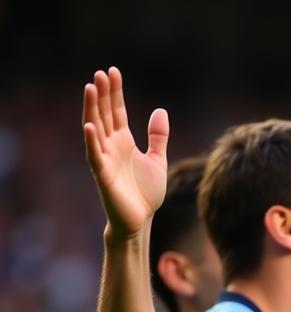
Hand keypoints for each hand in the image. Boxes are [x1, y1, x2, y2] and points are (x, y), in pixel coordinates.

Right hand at [83, 67, 168, 239]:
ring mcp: (105, 159)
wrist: (140, 220)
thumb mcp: (157, 160)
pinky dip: (91, 141)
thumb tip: (160, 111)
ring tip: (90, 88)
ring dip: (92, 109)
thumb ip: (158, 137)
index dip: (115, 92)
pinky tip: (89, 126)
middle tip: (100, 73)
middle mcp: (111, 146)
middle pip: (104, 114)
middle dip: (102, 94)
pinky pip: (95, 155)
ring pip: (96, 129)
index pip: (117, 111)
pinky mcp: (102, 175)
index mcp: (124, 141)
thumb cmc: (146, 193)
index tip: (113, 71)